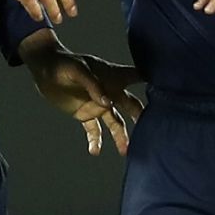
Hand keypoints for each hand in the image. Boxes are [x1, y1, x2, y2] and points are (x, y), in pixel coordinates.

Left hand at [20, 33, 144, 155]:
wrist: (44, 69)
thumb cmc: (63, 64)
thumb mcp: (77, 70)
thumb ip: (93, 85)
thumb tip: (107, 103)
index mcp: (112, 76)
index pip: (138, 76)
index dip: (153, 80)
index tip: (171, 88)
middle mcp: (110, 91)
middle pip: (131, 105)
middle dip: (142, 116)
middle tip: (154, 129)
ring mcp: (98, 104)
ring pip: (116, 122)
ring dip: (121, 136)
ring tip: (125, 151)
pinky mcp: (85, 114)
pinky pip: (94, 130)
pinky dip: (95, 140)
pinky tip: (95, 151)